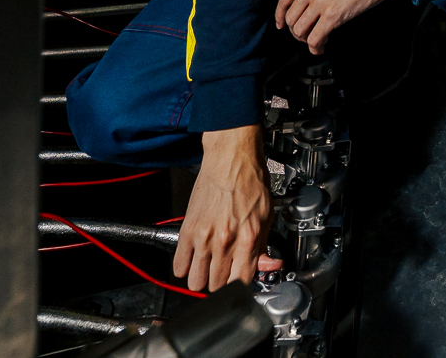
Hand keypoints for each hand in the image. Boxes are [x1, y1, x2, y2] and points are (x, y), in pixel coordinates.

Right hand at [174, 126, 280, 289]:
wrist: (231, 158)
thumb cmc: (250, 180)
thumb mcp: (267, 215)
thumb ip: (264, 245)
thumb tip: (266, 266)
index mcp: (248, 239)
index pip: (241, 283)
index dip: (241, 285)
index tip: (240, 281)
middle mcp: (224, 242)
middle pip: (216, 286)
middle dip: (221, 283)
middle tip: (225, 271)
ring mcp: (203, 238)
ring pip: (196, 282)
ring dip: (202, 278)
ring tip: (209, 267)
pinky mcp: (187, 230)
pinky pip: (178, 266)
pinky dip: (185, 268)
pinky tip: (194, 259)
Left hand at [275, 0, 415, 53]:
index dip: (280, 14)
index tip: (281, 24)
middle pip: (291, 17)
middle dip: (296, 31)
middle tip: (306, 35)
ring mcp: (321, 0)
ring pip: (299, 30)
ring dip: (306, 40)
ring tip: (316, 41)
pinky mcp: (333, 14)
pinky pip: (315, 38)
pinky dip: (316, 47)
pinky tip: (322, 46)